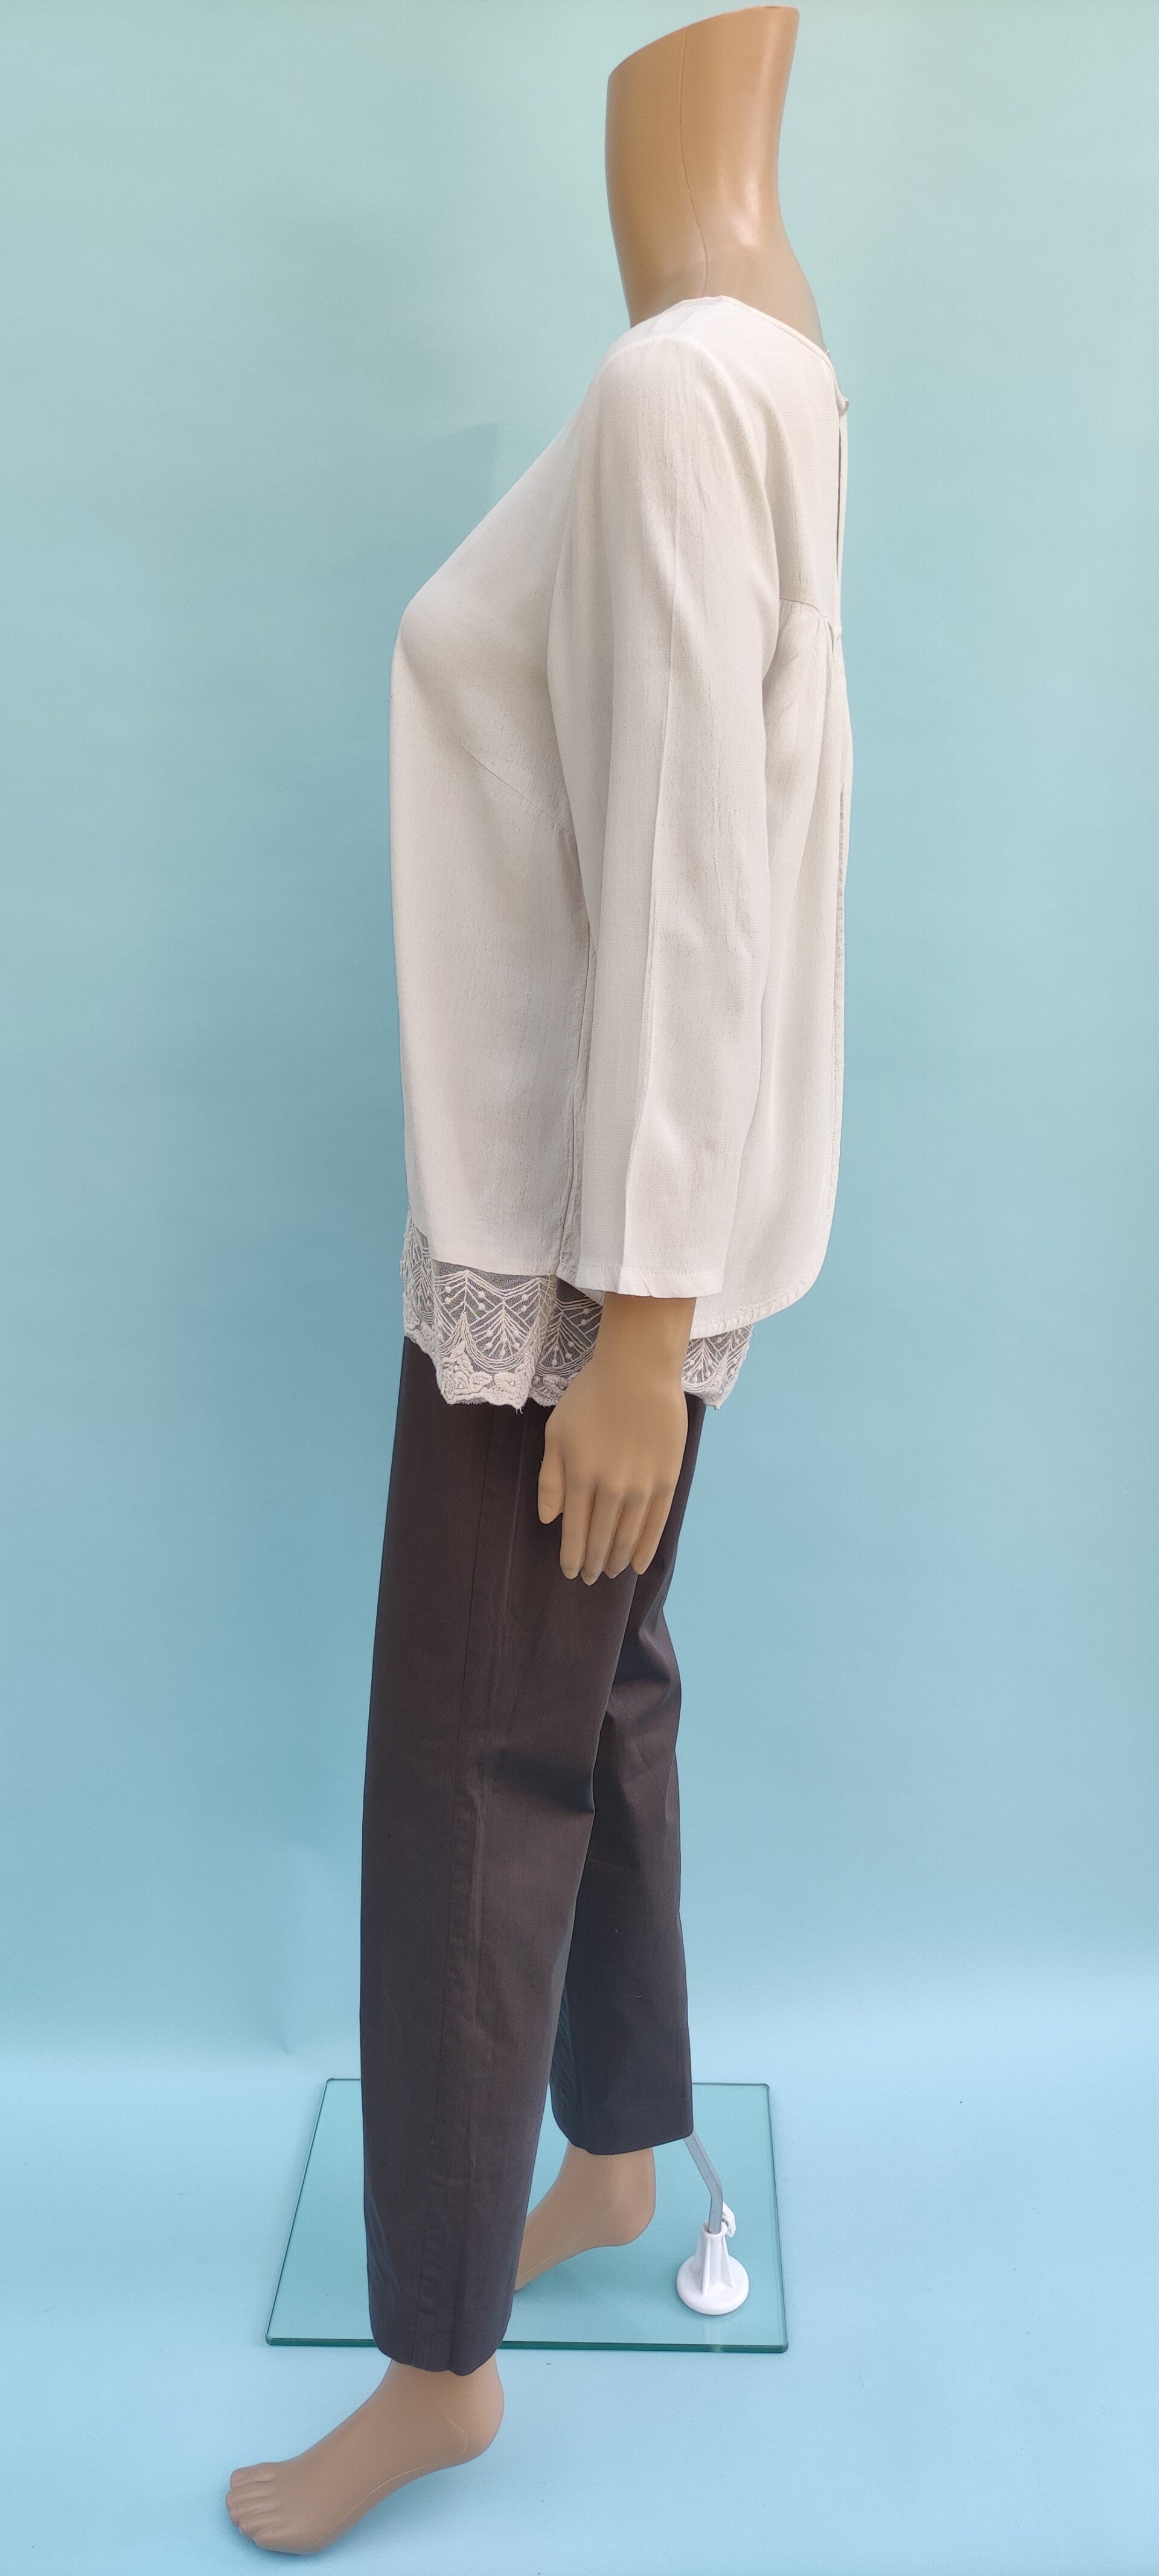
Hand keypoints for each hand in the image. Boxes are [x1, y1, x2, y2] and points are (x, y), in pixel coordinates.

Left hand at [537, 1292, 695, 1582]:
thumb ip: (551, 1479)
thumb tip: (550, 1520)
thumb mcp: (556, 1433)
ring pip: (627, 1535)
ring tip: (611, 1572)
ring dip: (616, 1558)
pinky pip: (655, 1523)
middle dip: (593, 1562)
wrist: (638, 1372)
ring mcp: (641, 1486)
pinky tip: (637, 1562)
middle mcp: (610, 1489)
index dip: (572, 1556)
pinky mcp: (666, 1479)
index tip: (571, 1573)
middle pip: (600, 1537)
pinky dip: (645, 1546)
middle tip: (590, 1578)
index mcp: (579, 1478)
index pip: (574, 1530)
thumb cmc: (590, 1397)